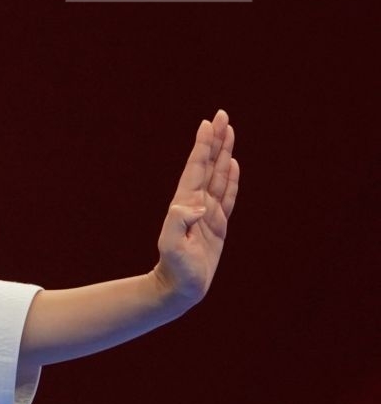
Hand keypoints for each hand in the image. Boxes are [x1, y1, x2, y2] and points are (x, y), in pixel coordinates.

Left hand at [153, 108, 238, 306]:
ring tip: (229, 132)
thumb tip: (194, 204)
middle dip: (215, 140)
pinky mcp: (217, 225)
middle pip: (208, 164)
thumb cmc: (176, 269)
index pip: (196, 168)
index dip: (203, 146)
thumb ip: (178, 223)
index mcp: (185, 204)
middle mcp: (196, 203)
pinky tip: (232, 165)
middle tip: (222, 115)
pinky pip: (226, 196)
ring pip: (218, 175)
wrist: (178, 288)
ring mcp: (208, 213)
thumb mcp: (172, 246)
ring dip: (223, 153)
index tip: (207, 123)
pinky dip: (230, 179)